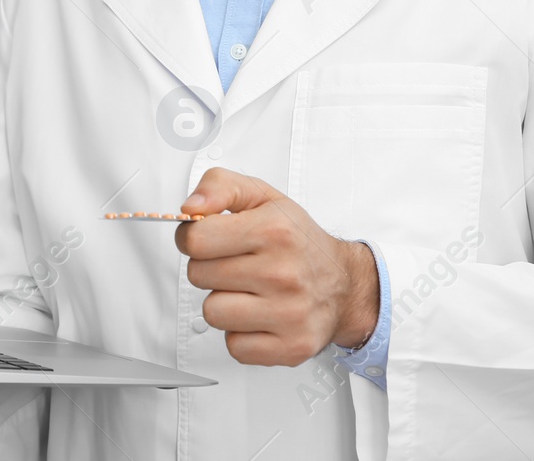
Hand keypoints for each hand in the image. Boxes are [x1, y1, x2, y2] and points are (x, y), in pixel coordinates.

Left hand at [174, 168, 378, 365]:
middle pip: (198, 276)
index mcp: (274, 230)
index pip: (196, 239)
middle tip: (236, 264)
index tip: (209, 239)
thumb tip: (190, 208)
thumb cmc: (298, 241)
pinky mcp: (291, 346)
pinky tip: (259, 315)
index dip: (193, 237)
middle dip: (210, 268)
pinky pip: (234, 347)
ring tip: (248, 291)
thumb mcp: (262, 197)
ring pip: (212, 313)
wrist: (344, 284)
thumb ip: (219, 186)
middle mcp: (283, 273)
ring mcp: (289, 313)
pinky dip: (241, 334)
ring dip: (223, 303)